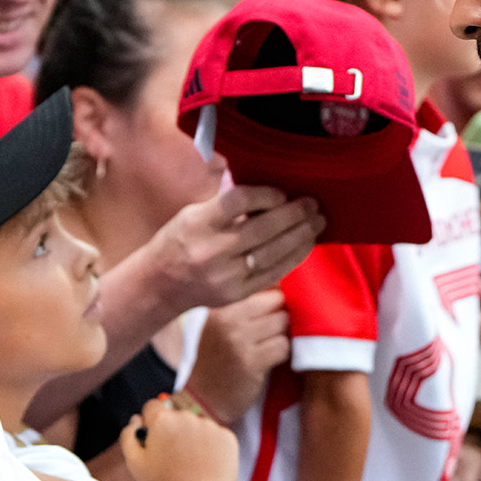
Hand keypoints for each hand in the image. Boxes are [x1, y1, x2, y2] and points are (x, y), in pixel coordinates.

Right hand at [120, 397, 237, 480]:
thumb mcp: (135, 463)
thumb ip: (129, 436)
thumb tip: (136, 419)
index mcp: (163, 419)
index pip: (152, 407)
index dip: (150, 423)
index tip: (154, 439)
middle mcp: (187, 416)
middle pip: (174, 415)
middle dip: (171, 430)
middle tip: (170, 456)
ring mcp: (209, 425)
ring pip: (195, 425)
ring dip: (190, 437)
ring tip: (188, 462)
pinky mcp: (226, 436)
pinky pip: (213, 435)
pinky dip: (209, 445)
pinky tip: (203, 463)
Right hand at [147, 187, 322, 313]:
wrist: (162, 284)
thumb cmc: (180, 241)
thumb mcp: (192, 213)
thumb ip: (225, 202)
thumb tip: (266, 187)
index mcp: (198, 223)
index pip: (239, 201)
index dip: (266, 194)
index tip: (282, 192)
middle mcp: (211, 250)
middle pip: (263, 228)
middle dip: (294, 214)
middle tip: (313, 204)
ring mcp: (226, 275)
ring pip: (273, 252)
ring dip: (301, 236)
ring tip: (317, 222)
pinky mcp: (237, 294)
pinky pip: (273, 273)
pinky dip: (294, 257)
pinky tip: (306, 244)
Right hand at [185, 290, 288, 422]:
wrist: (200, 398)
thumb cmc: (213, 356)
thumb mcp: (219, 321)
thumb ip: (243, 303)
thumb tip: (281, 284)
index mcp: (217, 302)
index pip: (259, 284)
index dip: (272, 294)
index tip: (271, 306)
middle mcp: (225, 317)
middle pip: (276, 300)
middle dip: (281, 312)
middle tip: (272, 327)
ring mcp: (237, 340)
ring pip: (283, 322)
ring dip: (282, 334)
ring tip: (267, 343)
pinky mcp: (249, 363)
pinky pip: (283, 347)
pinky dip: (281, 353)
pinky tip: (267, 359)